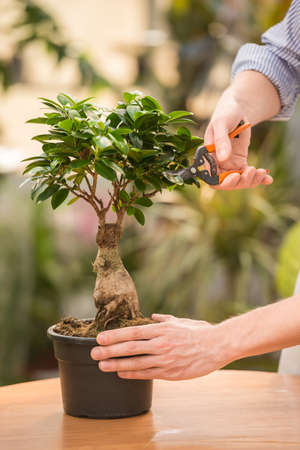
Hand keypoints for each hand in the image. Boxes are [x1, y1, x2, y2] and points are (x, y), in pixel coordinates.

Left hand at [90, 314, 231, 379]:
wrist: (218, 346)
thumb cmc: (200, 332)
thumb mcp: (181, 321)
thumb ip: (165, 320)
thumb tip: (153, 317)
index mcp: (161, 329)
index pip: (132, 332)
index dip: (115, 336)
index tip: (100, 338)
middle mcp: (160, 344)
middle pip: (129, 348)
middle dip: (109, 350)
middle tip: (93, 352)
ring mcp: (165, 359)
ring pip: (135, 363)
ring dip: (116, 364)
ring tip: (101, 365)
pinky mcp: (170, 373)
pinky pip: (147, 374)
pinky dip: (132, 374)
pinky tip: (121, 374)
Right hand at [204, 88, 272, 189]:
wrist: (237, 108)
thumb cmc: (225, 113)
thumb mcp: (221, 124)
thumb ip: (221, 141)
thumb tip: (223, 158)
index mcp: (208, 156)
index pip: (212, 177)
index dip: (222, 182)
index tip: (235, 176)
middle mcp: (217, 163)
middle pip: (226, 183)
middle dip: (239, 182)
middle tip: (252, 171)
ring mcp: (229, 164)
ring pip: (238, 181)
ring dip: (251, 181)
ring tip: (261, 172)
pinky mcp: (240, 162)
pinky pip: (247, 174)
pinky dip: (258, 178)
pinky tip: (267, 179)